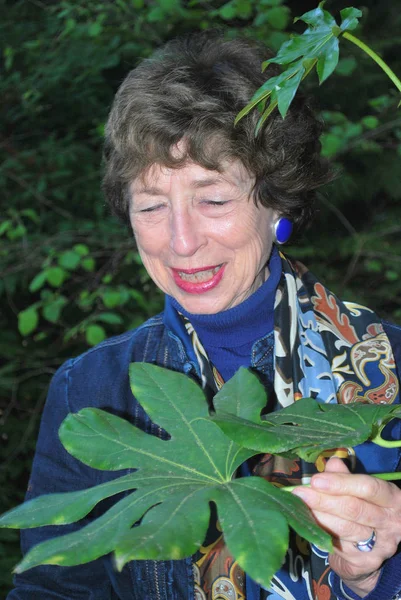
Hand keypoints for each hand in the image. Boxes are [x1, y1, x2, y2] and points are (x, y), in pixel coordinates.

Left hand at [292, 457, 400, 597]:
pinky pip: (337, 545)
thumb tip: (332, 463)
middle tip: (299, 493)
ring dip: (319, 516)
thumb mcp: (360, 489)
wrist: (371, 547)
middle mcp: (390, 523)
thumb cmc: (365, 508)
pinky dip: (320, 532)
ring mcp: (380, 546)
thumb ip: (346, 476)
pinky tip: (307, 523)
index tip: (315, 480)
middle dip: (323, 500)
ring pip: (344, 529)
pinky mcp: (365, 562)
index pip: (368, 488)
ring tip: (299, 506)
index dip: (341, 483)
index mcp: (391, 499)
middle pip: (354, 510)